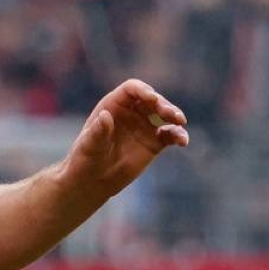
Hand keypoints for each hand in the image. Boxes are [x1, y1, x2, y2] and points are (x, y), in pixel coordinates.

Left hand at [63, 78, 188, 199]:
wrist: (93, 180)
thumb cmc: (85, 159)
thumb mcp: (89, 145)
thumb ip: (97, 131)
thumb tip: (105, 116)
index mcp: (113, 105)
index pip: (131, 89)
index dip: (142, 90)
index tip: (152, 98)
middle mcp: (130, 112)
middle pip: (151, 99)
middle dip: (162, 104)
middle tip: (170, 114)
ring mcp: (143, 126)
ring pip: (164, 115)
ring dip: (174, 116)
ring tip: (180, 122)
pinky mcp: (153, 143)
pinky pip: (170, 135)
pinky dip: (178, 135)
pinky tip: (182, 141)